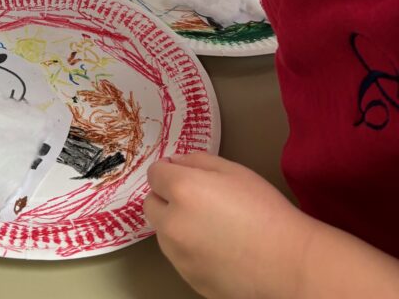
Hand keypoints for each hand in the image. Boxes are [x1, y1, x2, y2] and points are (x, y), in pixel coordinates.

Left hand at [145, 153, 313, 298]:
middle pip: (151, 205)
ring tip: (211, 228)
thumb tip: (175, 163)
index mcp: (182, 190)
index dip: (168, 172)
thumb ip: (197, 161)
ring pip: (164, 233)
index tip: (183, 175)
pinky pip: (179, 258)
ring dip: (176, 225)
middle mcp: (172, 224)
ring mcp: (178, 256)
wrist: (289, 264)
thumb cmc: (265, 210)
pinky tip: (218, 250)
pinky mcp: (188, 279)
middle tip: (197, 201)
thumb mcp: (233, 170)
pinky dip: (189, 250)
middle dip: (166, 199)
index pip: (154, 174)